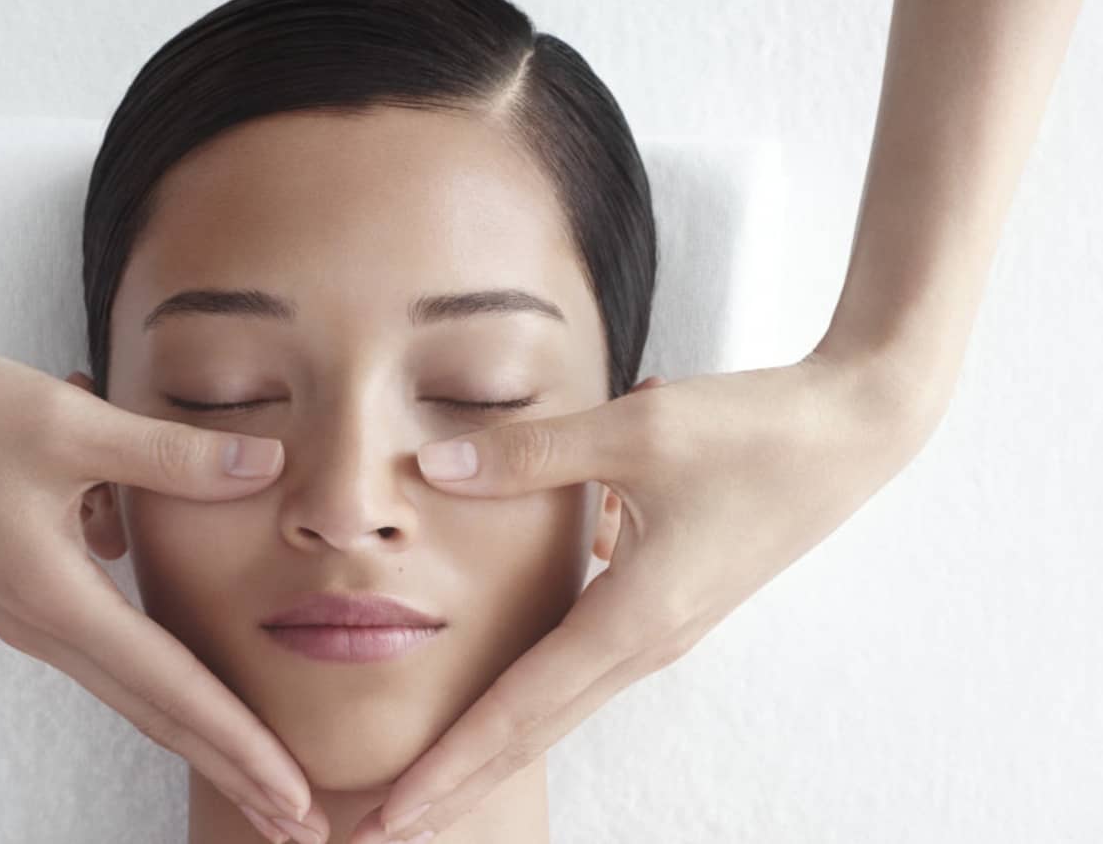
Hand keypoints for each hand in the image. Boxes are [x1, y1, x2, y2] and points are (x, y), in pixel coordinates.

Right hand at [0, 313, 327, 843]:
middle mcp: (38, 624)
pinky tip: (149, 562)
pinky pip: (103, 626)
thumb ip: (174, 455)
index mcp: (53, 600)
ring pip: (131, 678)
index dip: (241, 746)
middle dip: (231, 766)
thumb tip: (267, 465)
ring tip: (258, 760)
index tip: (295, 798)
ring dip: (197, 718)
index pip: (170, 690)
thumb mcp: (73, 424)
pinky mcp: (18, 586)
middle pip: (155, 712)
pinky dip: (151, 636)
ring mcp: (23, 612)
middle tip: (299, 824)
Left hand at [351, 352, 938, 842]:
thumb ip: (529, 455)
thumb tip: (433, 467)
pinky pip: (580, 665)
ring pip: (555, 705)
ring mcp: (660, 631)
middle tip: (383, 829)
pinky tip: (491, 692)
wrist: (852, 431)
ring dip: (487, 745)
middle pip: (532, 731)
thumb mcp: (636, 432)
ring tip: (425, 778)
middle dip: (455, 782)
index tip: (394, 810)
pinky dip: (527, 693)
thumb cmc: (755, 432)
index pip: (520, 710)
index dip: (449, 762)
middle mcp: (646, 643)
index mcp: (635, 619)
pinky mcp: (666, 607)